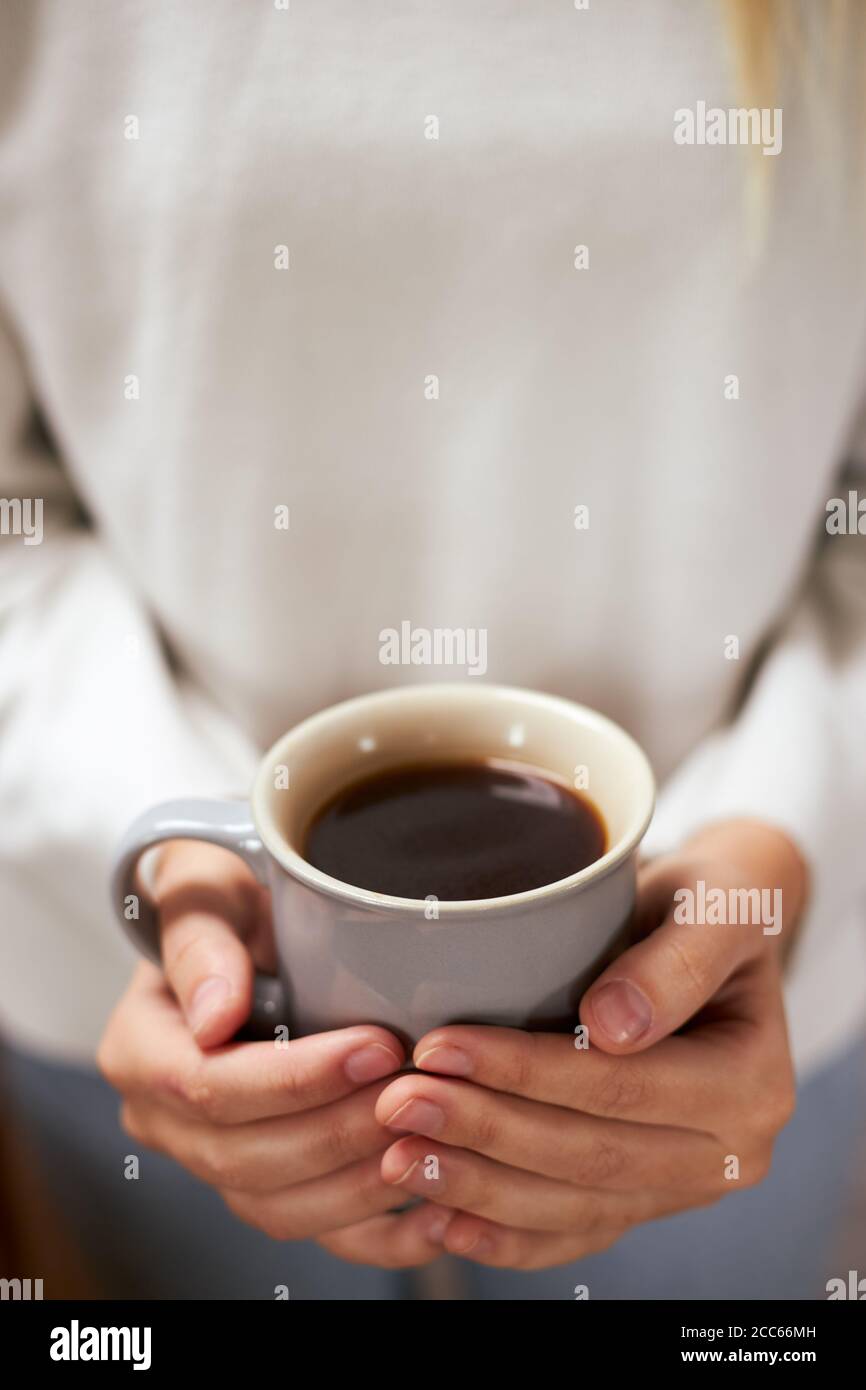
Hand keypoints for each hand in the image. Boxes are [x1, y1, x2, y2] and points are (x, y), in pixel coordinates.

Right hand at [97, 841, 446, 1262]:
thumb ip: (200, 939)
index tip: (376, 1046)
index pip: (209, 1088)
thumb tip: (213, 1017)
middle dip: (338, 1131)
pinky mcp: (267, 1186)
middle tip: (416, 1091)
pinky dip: (378, 1232)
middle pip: (245, 1159)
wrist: (252, 932)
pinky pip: (316, 1234)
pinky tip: (437, 1209)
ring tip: (429, 1139)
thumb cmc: (230, 899)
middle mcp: (165, 1121)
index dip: (295, 1079)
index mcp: (140, 1051)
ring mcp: (214, 1162)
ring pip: (279, 1208)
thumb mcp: (206, 889)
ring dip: (359, 1184)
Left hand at [364, 820, 806, 1269]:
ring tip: (397, 1156)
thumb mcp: (716, 903)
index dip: (527, 1073)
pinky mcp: (642, 1200)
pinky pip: (571, 1234)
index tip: (441, 1046)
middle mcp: (727, 1155)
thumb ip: (678, 959)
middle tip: (398, 1103)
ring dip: (477, 1188)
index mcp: (751, 1085)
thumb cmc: (711, 902)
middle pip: (589, 1157)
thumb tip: (614, 1025)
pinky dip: (504, 1236)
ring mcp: (682, 1188)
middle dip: (484, 1133)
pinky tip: (438, 1222)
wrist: (714, 928)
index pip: (622, 1086)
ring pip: (571, 1206)